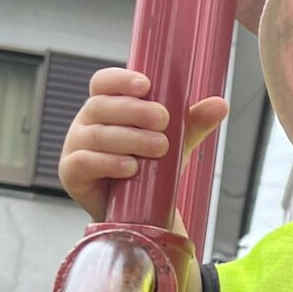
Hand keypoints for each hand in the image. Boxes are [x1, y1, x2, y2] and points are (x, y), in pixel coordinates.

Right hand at [56, 69, 227, 220]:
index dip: (121, 80)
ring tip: (159, 147)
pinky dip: (109, 163)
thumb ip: (193, 123)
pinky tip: (131, 167)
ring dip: (129, 139)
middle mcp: (87, 122)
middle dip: (134, 111)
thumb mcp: (175, 143)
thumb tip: (220, 104)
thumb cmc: (150, 169)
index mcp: (107, 105)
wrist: (139, 212)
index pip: (104, 82)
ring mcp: (76, 146)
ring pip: (97, 134)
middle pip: (102, 106)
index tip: (146, 85)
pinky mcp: (71, 173)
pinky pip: (85, 162)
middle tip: (164, 120)